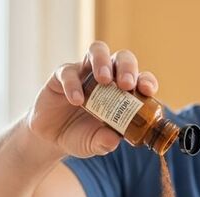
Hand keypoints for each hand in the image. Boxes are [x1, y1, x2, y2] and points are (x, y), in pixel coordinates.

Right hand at [26, 41, 158, 157]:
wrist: (52, 137)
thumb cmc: (81, 136)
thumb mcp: (94, 144)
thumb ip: (104, 142)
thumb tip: (114, 140)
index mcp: (123, 92)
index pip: (140, 79)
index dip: (147, 81)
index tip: (147, 91)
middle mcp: (107, 77)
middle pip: (122, 58)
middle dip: (127, 67)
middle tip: (125, 84)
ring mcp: (85, 72)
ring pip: (97, 51)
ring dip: (103, 62)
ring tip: (104, 80)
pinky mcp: (62, 75)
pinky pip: (68, 72)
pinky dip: (73, 84)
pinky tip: (76, 100)